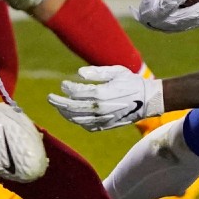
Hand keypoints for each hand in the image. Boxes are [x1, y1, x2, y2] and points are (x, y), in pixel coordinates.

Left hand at [48, 65, 164, 130]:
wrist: (148, 100)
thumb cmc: (132, 82)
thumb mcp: (116, 71)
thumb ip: (97, 72)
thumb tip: (79, 73)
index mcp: (102, 93)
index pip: (77, 92)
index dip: (67, 88)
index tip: (63, 84)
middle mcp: (100, 108)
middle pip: (72, 107)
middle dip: (59, 103)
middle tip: (50, 98)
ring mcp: (103, 119)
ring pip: (77, 119)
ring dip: (65, 113)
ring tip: (59, 107)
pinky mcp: (107, 125)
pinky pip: (87, 126)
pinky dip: (78, 122)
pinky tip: (73, 116)